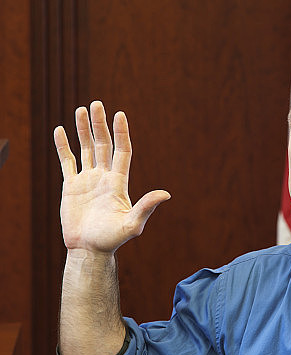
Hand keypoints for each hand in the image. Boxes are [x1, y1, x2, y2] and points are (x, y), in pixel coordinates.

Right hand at [54, 101, 170, 252]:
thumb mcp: (132, 224)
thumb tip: (166, 194)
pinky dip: (63, 147)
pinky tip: (60, 131)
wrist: (89, 250)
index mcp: (119, 182)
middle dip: (99, 124)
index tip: (119, 114)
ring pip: (86, 149)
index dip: (121, 133)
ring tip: (81, 110)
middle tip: (96, 104)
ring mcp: (88, 180)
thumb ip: (146, 207)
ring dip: (83, 130)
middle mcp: (104, 177)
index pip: (122, 151)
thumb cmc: (112, 239)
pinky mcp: (71, 186)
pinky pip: (67, 162)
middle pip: (103, 144)